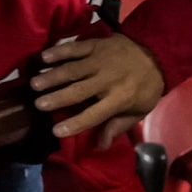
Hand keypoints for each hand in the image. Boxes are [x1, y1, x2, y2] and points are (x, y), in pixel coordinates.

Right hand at [32, 32, 166, 139]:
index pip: (95, 114)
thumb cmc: (145, 86)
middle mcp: (108, 80)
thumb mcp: (139, 110)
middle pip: (79, 91)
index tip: (56, 131)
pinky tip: (44, 57)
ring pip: (73, 69)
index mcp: (121, 98)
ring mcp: (101, 61)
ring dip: (53, 76)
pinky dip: (59, 51)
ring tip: (34, 83)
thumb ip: (118, 126)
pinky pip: (75, 49)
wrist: (157, 52)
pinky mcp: (96, 45)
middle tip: (38, 104)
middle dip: (58, 97)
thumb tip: (100, 145)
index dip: (76, 123)